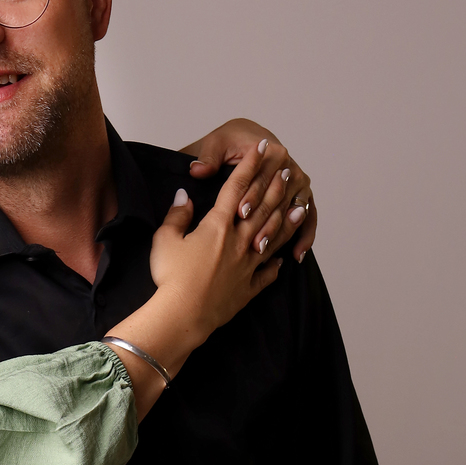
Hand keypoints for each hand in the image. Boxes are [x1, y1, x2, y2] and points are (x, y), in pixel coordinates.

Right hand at [105, 154, 286, 417]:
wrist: (184, 315)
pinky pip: (267, 274)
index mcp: (218, 226)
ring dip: (287, 221)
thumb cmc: (171, 277)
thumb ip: (177, 215)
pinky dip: (275, 266)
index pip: (236, 188)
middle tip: (287, 171)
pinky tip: (283, 261)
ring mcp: (247, 265)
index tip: (260, 149)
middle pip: (262, 209)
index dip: (248, 166)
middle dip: (275, 188)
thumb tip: (183, 195)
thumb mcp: (165, 240)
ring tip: (300, 207)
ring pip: (273, 238)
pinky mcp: (248, 288)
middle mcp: (239, 242)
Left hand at [182, 118, 316, 260]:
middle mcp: (290, 167)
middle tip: (252, 241)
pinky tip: (296, 255)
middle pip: (277, 198)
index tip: (239, 213)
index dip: (251, 196)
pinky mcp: (301, 198)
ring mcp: (298, 184)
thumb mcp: (216, 143)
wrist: (245, 140)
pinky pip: (308, 219)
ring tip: (263, 251)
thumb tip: (198, 170)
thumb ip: (208, 157)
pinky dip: (305, 236)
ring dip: (280, 233)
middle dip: (264, 220)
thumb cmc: (230, 142)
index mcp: (272, 152)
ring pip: (292, 212)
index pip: (262, 178)